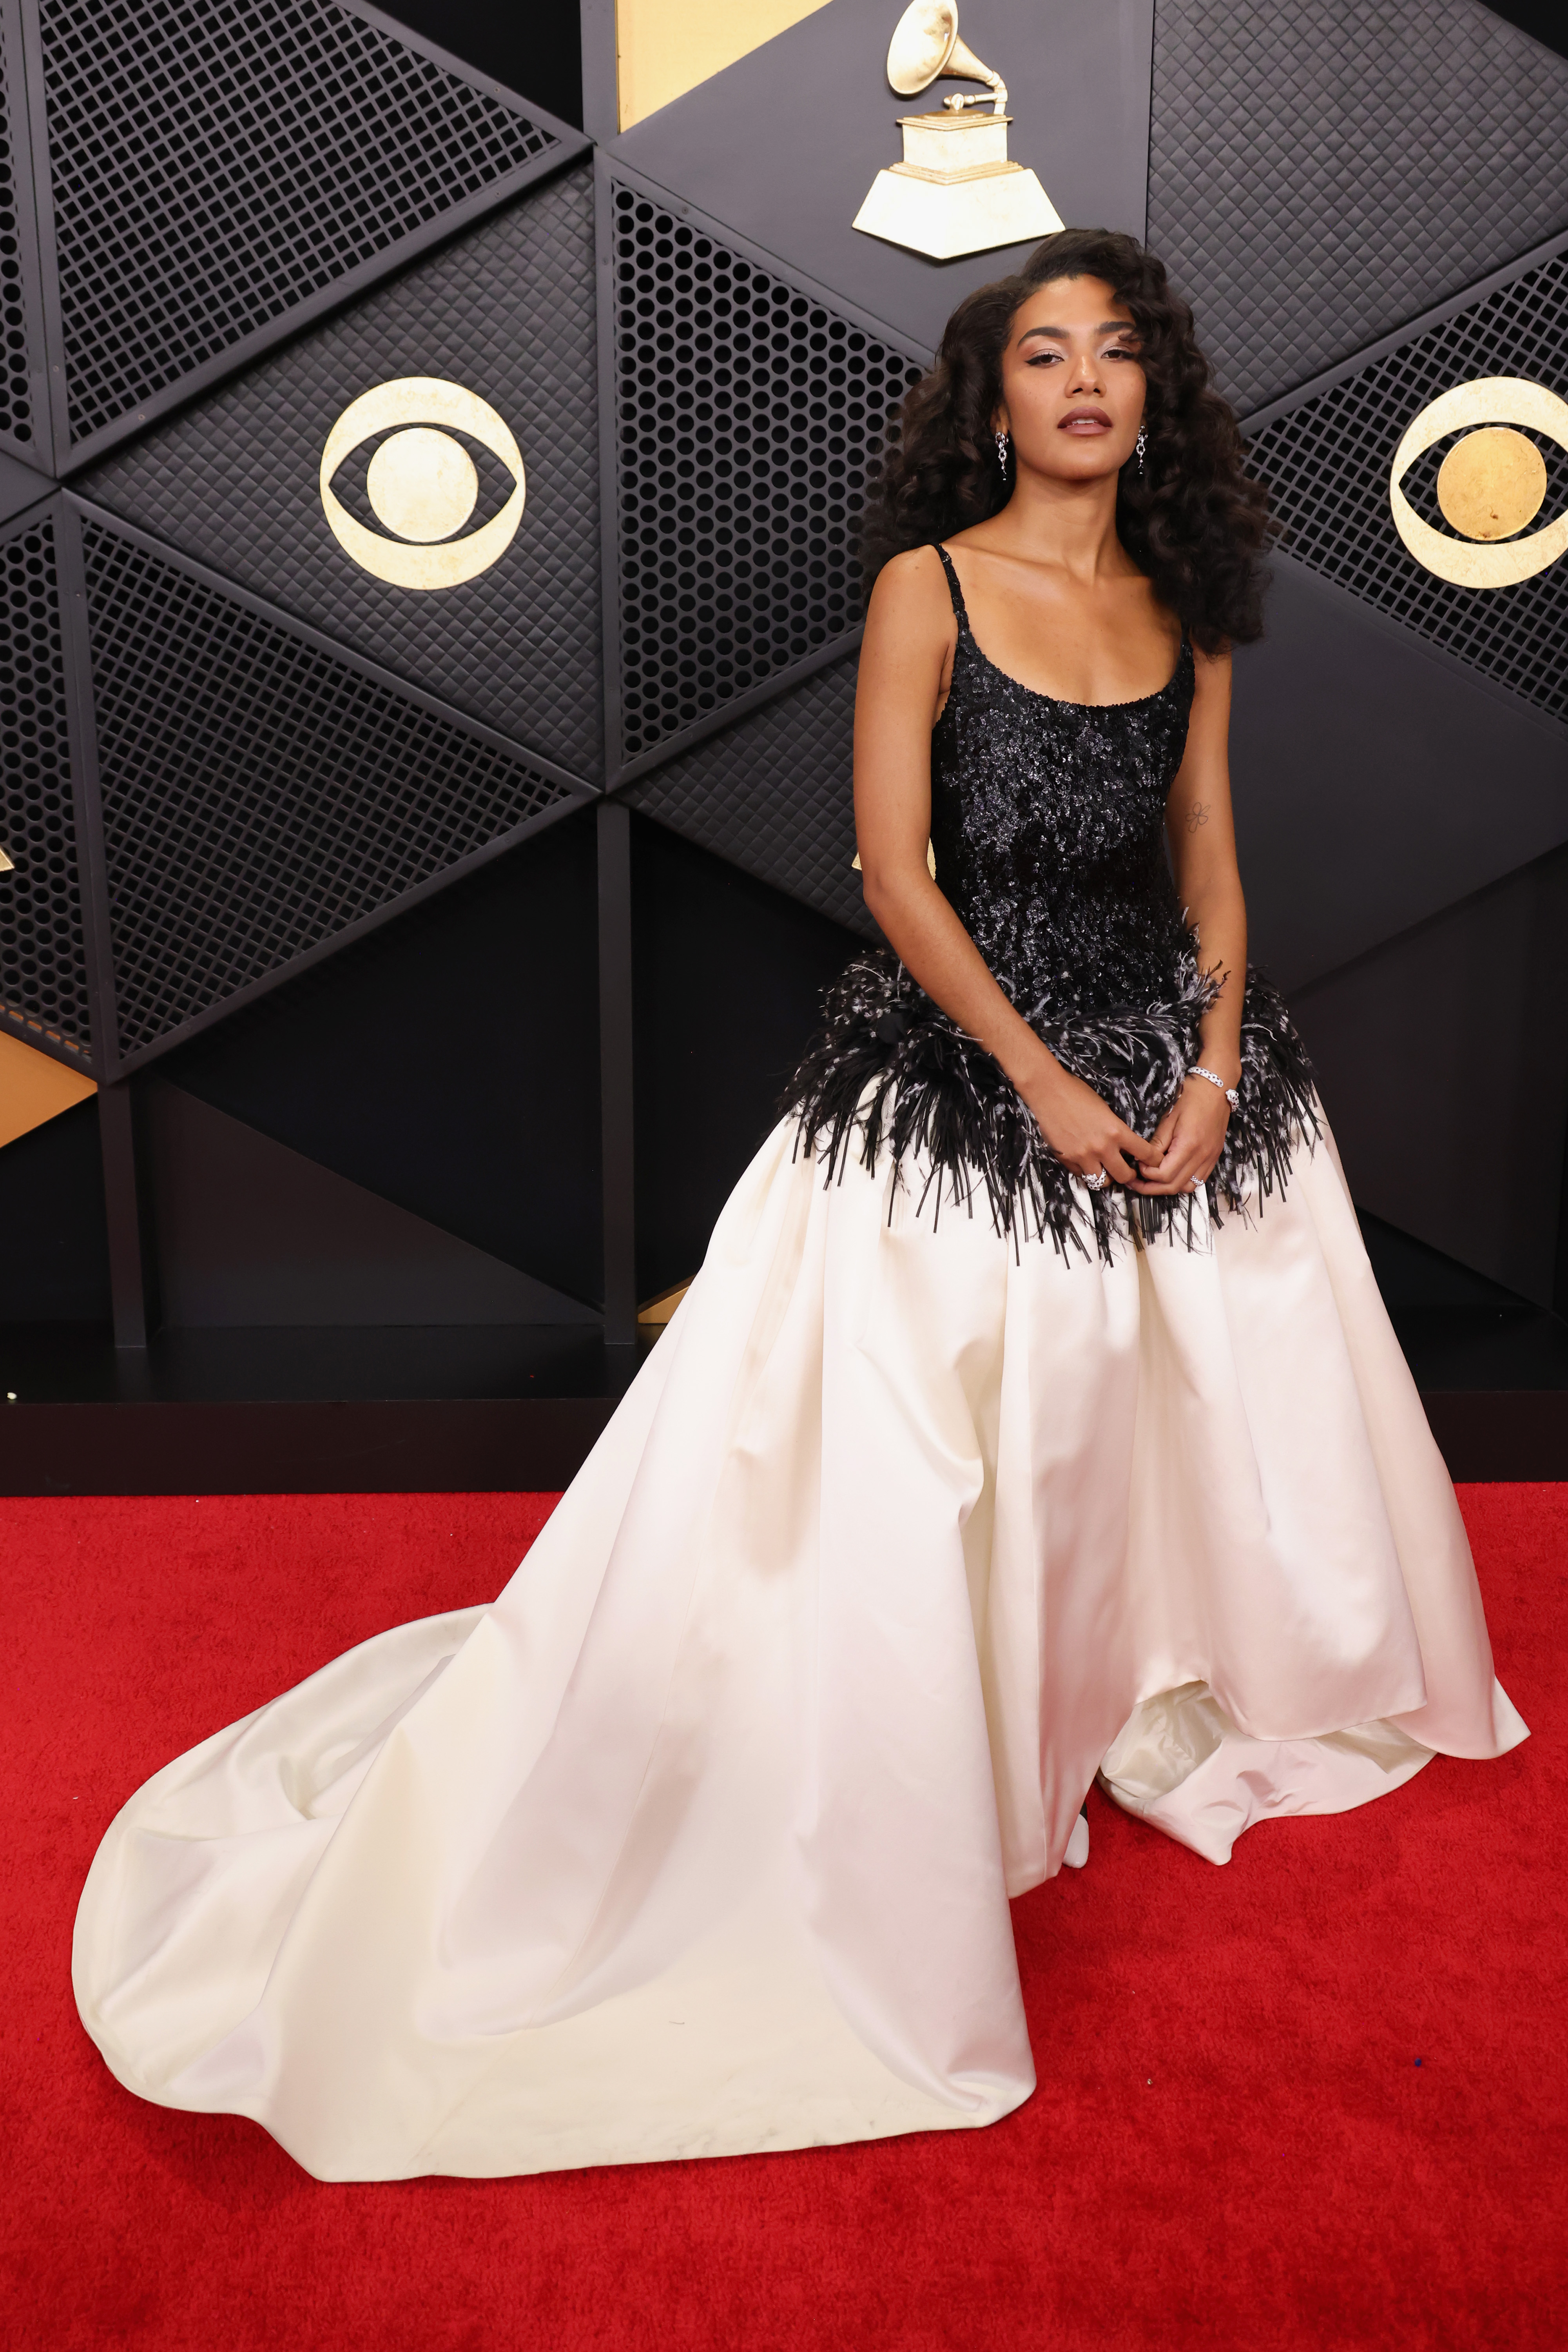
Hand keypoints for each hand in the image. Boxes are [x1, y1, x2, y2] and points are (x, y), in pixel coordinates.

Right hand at [1016, 1055, 1156, 1187]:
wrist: (1049, 1091)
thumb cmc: (1076, 1093)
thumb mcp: (1106, 1109)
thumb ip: (1115, 1129)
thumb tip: (1123, 1144)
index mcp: (1116, 1130)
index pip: (1144, 1153)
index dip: (1153, 1160)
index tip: (1153, 1162)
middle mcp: (1101, 1147)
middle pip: (1124, 1176)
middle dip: (1129, 1176)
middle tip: (1127, 1171)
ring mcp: (1083, 1155)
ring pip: (1102, 1182)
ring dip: (1106, 1178)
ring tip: (1105, 1170)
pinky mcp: (1067, 1159)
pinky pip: (1081, 1175)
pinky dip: (1086, 1173)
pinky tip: (1087, 1163)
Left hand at [1130, 1075, 1230, 1194]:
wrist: (1216, 1088)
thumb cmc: (1191, 1098)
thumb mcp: (1168, 1119)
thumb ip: (1156, 1143)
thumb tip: (1143, 1160)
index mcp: (1188, 1145)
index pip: (1164, 1174)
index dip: (1147, 1174)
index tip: (1138, 1164)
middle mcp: (1202, 1156)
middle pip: (1174, 1186)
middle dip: (1152, 1188)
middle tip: (1137, 1182)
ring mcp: (1210, 1159)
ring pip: (1187, 1188)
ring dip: (1168, 1188)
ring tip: (1153, 1181)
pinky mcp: (1214, 1158)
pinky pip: (1198, 1180)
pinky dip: (1182, 1182)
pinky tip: (1171, 1175)